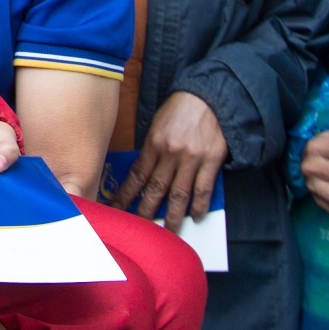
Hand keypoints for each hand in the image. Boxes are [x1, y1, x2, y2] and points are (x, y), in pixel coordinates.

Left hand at [116, 91, 229, 223]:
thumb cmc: (180, 110)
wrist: (209, 96)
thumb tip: (142, 176)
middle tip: (139, 230)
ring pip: (179, 194)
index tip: (116, 210)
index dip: (125, 196)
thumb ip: (151, 149)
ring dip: (172, 216)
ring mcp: (192, 158)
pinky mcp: (211, 160)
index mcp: (154, 143)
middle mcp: (171, 153)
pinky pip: (203, 188)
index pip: (136, 176)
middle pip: (155, 190)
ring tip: (168, 233)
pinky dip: (199, 205)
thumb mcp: (157, 125)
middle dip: (145, 212)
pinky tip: (195, 216)